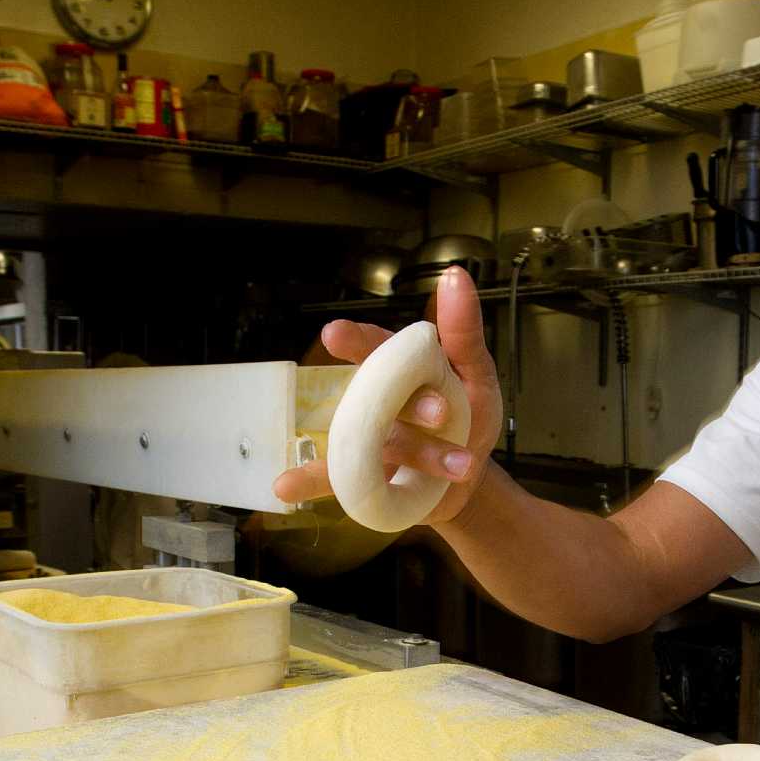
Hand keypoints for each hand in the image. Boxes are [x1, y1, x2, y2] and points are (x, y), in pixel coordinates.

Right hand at [270, 266, 503, 524]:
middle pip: (375, 396)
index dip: (358, 341)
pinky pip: (329, 479)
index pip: (378, 349)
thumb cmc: (469, 420)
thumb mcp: (477, 376)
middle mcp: (378, 401)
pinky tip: (283, 486)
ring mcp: (366, 440)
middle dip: (401, 402)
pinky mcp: (360, 477)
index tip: (335, 335)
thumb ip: (463, 333)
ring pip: (369, 443)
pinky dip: (305, 481)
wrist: (467, 483)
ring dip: (395, 456)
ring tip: (430, 470)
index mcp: (402, 370)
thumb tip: (454, 274)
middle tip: (441, 414)